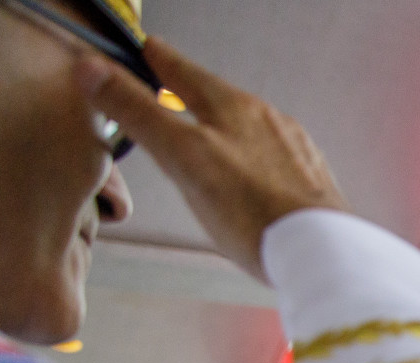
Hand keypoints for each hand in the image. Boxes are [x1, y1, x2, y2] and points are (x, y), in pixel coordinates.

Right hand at [75, 36, 346, 279]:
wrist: (326, 256)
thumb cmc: (254, 212)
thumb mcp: (183, 158)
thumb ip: (139, 112)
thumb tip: (94, 70)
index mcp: (232, 106)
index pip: (182, 69)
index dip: (156, 59)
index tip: (142, 49)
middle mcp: (269, 120)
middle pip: (218, 97)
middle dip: (190, 93)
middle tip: (168, 89)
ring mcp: (295, 151)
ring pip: (248, 129)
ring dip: (223, 128)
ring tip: (206, 138)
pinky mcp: (311, 184)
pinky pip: (272, 161)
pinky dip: (251, 160)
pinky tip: (250, 180)